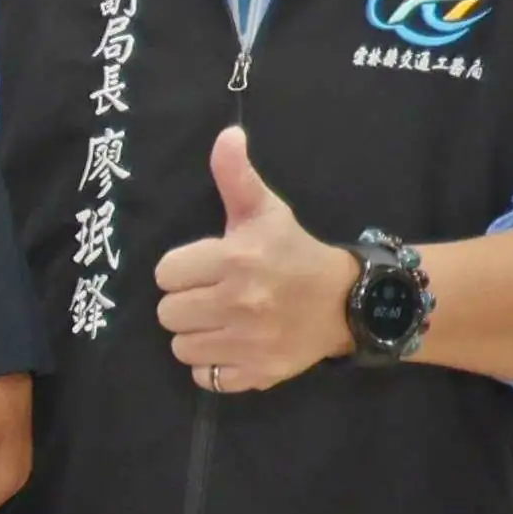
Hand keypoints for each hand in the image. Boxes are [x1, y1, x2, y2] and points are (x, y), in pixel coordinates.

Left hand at [149, 130, 353, 395]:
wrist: (347, 302)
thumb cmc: (295, 253)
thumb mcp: (265, 212)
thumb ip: (236, 176)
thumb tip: (227, 135)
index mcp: (236, 259)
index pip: (165, 274)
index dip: (181, 270)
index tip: (206, 268)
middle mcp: (241, 301)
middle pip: (167, 313)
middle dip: (186, 303)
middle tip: (213, 295)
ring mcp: (249, 341)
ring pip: (181, 347)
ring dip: (197, 336)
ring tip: (223, 320)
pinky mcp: (257, 372)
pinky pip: (205, 377)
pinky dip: (214, 366)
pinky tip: (233, 345)